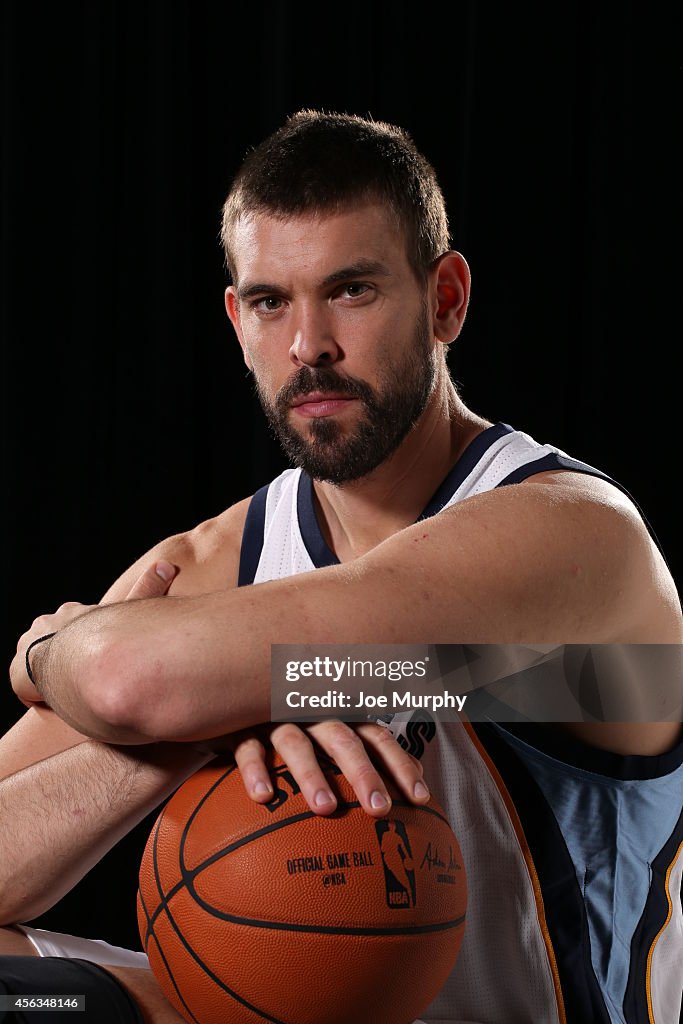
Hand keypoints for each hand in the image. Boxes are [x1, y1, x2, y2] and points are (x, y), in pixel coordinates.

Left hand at [10, 560, 178, 707]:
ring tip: (72, 690)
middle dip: (66, 656)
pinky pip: (26, 685)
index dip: (87, 641)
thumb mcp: (131, 609)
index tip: (98, 654)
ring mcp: (29, 646)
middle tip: (84, 676)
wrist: (74, 657)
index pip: (75, 626)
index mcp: (71, 613)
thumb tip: (167, 564)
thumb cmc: (106, 635)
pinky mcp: (17, 670)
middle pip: (54, 642)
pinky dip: (39, 693)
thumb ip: (147, 589)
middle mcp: (45, 624)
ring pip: (39, 661)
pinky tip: (57, 701)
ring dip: (53, 673)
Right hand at [229, 720, 430, 817]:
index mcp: (339, 715)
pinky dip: (255, 770)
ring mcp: (275, 718)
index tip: (421, 799)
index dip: (400, 764)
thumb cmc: (296, 725)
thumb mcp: (332, 732)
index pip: (377, 737)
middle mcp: (312, 713)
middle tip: (380, 809)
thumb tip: (422, 776)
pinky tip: (263, 798)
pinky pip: (248, 748)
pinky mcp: (240, 727)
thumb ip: (372, 751)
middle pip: (344, 740)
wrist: (232, 695)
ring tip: (325, 809)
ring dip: (311, 774)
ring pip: (297, 744)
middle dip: (363, 773)